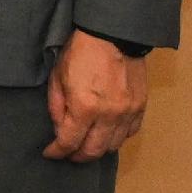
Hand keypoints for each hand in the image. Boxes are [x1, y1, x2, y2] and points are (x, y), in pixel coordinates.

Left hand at [45, 31, 148, 161]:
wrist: (113, 36)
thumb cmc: (81, 54)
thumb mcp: (57, 78)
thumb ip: (57, 108)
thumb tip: (60, 129)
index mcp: (84, 107)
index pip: (69, 142)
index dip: (57, 152)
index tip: (50, 153)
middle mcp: (109, 114)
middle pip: (94, 150)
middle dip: (78, 156)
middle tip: (68, 154)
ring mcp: (128, 111)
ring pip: (114, 145)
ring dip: (98, 149)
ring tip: (87, 144)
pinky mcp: (141, 106)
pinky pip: (130, 132)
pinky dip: (117, 137)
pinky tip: (107, 133)